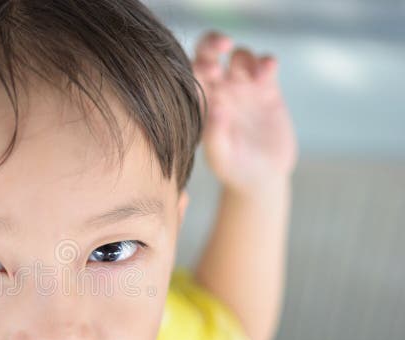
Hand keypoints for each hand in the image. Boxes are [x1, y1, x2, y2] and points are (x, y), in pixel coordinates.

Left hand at [192, 31, 297, 192]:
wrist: (261, 178)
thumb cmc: (233, 170)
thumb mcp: (221, 158)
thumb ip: (215, 135)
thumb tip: (216, 108)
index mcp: (201, 103)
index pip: (190, 74)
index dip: (196, 63)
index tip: (208, 68)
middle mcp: (218, 91)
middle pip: (211, 54)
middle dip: (214, 42)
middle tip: (224, 44)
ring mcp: (243, 89)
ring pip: (239, 56)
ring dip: (244, 56)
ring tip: (255, 76)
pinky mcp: (267, 90)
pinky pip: (265, 65)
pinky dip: (267, 61)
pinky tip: (268, 70)